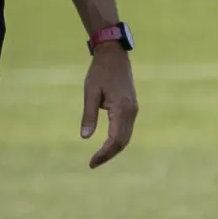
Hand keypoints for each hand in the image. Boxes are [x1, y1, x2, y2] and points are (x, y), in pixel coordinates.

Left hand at [80, 44, 137, 168]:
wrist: (114, 55)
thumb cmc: (99, 72)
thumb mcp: (90, 93)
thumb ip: (88, 115)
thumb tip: (84, 137)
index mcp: (121, 109)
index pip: (115, 140)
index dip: (104, 154)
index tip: (91, 162)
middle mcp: (131, 112)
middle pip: (122, 142)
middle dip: (108, 155)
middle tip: (93, 163)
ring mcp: (133, 110)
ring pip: (126, 137)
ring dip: (114, 149)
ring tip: (98, 157)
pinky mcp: (131, 107)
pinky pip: (126, 129)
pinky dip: (118, 140)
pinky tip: (106, 144)